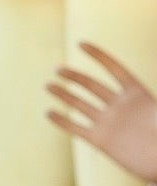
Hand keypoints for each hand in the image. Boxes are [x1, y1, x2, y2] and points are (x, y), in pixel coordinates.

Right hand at [45, 42, 156, 183]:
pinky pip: (78, 128)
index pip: (114, 69)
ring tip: (49, 85)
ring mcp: (108, 122)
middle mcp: (119, 106)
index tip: (81, 44)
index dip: (98, 56)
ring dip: (64, 95)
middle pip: (92, 85)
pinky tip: (49, 113)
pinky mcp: (100, 140)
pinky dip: (63, 121)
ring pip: (81, 104)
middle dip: (74, 77)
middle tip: (57, 69)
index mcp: (136, 94)